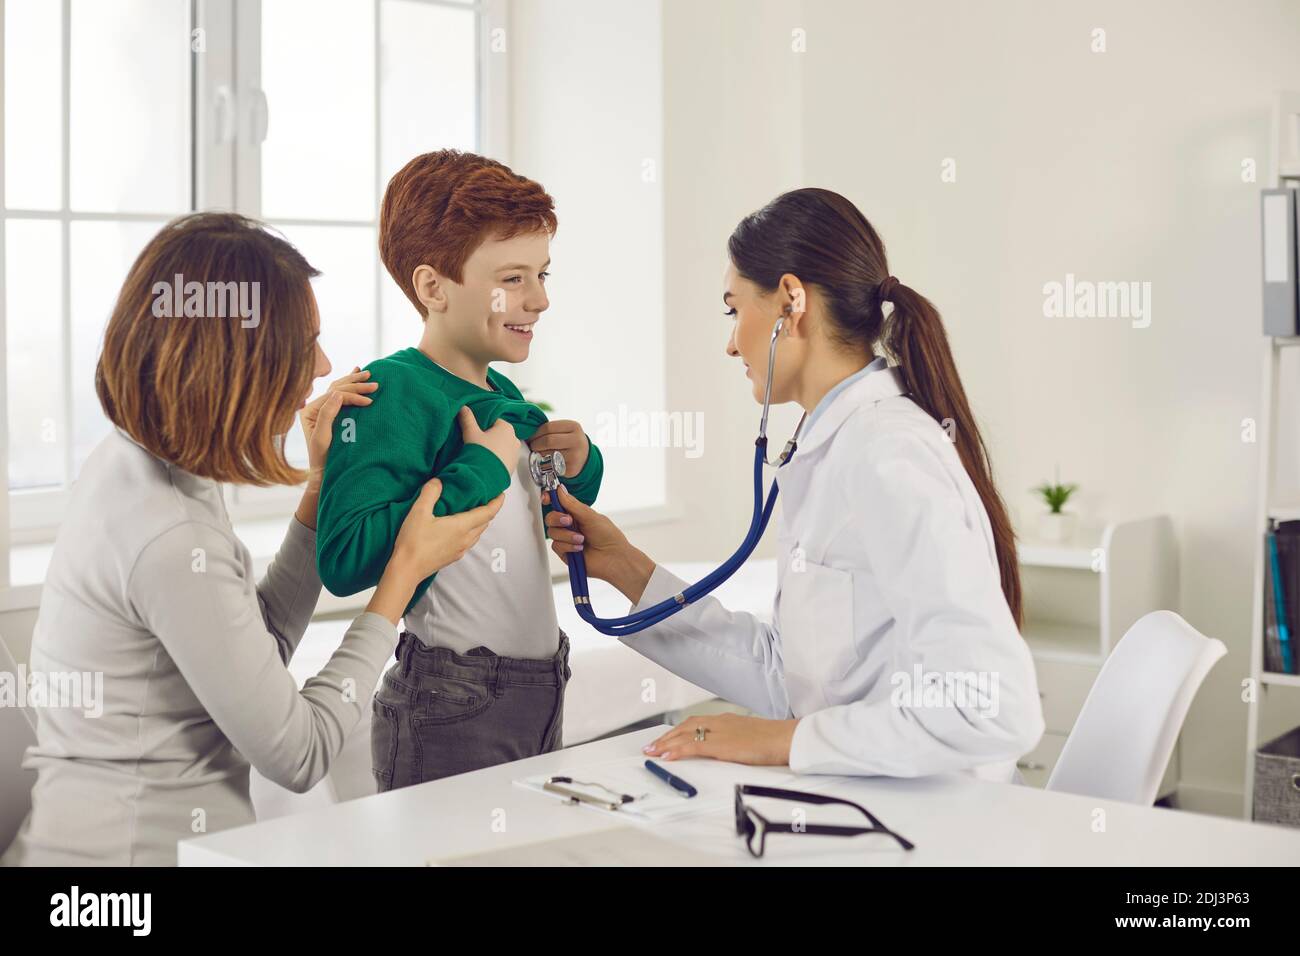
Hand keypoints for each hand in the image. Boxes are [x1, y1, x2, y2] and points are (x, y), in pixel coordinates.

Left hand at [300, 367, 378, 490]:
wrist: (323, 473)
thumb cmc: (323, 459)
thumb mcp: (322, 438)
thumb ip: (327, 414)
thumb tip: (338, 393)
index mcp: (309, 411)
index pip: (334, 396)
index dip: (352, 395)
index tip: (370, 401)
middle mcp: (313, 407)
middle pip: (336, 389)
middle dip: (356, 385)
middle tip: (375, 384)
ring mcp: (321, 409)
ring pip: (339, 388)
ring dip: (354, 381)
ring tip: (369, 374)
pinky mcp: (330, 413)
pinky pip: (340, 395)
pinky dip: (349, 385)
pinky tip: (355, 373)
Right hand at [391, 478, 505, 581]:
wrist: (406, 569)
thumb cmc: (413, 541)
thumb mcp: (418, 512)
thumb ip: (430, 493)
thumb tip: (438, 481)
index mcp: (461, 526)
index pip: (488, 513)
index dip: (497, 503)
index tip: (501, 494)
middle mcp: (465, 539)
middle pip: (485, 523)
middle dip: (489, 510)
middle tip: (486, 499)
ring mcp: (460, 550)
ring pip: (478, 533)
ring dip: (480, 522)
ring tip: (475, 511)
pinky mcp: (453, 557)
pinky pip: (469, 541)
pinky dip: (471, 531)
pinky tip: (461, 528)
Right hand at [458, 405, 519, 472]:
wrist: (485, 477)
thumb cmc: (480, 452)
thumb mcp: (471, 433)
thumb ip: (467, 419)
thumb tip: (463, 407)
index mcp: (506, 427)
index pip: (493, 421)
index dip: (482, 426)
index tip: (475, 432)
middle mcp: (515, 439)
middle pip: (499, 434)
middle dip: (489, 437)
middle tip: (477, 444)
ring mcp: (515, 453)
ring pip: (502, 446)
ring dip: (494, 448)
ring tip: (482, 454)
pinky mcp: (513, 465)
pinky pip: (504, 458)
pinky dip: (497, 459)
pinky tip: (487, 462)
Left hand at [527, 420, 589, 475]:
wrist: (585, 458)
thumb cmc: (569, 442)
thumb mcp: (565, 431)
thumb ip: (550, 429)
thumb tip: (528, 433)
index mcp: (574, 427)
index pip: (548, 427)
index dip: (536, 433)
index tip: (531, 437)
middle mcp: (577, 440)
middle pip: (548, 441)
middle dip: (536, 444)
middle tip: (533, 446)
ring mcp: (575, 455)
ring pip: (548, 454)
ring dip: (538, 454)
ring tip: (538, 453)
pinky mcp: (571, 469)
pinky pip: (551, 466)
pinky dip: (544, 464)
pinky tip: (546, 461)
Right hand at [542, 483, 653, 600]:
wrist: (613, 558)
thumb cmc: (608, 536)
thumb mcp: (590, 516)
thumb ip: (572, 504)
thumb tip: (560, 490)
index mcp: (576, 513)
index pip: (558, 504)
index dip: (550, 499)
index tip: (547, 498)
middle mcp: (570, 526)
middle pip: (550, 518)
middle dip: (557, 518)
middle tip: (569, 521)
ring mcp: (566, 539)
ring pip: (552, 532)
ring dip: (567, 535)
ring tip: (581, 539)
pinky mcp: (565, 552)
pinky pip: (556, 546)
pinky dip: (568, 546)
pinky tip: (579, 549)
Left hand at [641, 713, 799, 765]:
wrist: (786, 738)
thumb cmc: (775, 739)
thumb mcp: (752, 736)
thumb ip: (737, 739)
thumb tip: (731, 748)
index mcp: (727, 719)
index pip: (696, 722)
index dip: (679, 730)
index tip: (667, 737)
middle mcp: (720, 722)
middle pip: (685, 727)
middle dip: (667, 737)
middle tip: (652, 746)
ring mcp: (719, 732)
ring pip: (684, 735)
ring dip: (666, 743)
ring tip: (652, 751)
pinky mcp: (721, 745)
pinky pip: (692, 747)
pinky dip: (677, 751)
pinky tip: (666, 756)